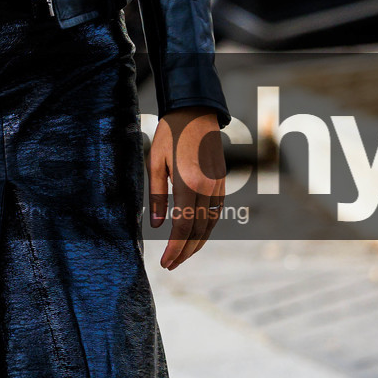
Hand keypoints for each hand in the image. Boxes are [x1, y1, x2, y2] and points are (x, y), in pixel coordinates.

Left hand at [149, 108, 224, 269]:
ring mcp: (218, 185)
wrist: (196, 111)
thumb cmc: (170, 135)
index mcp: (189, 182)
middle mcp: (207, 187)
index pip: (183, 226)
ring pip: (210, 224)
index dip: (175, 248)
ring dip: (196, 244)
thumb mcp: (155, 162)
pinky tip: (195, 236)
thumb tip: (156, 225)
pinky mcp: (222, 182)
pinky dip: (206, 229)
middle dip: (185, 252)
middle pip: (198, 230)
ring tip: (181, 257)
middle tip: (170, 265)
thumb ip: (156, 196)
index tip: (165, 262)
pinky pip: (216, 213)